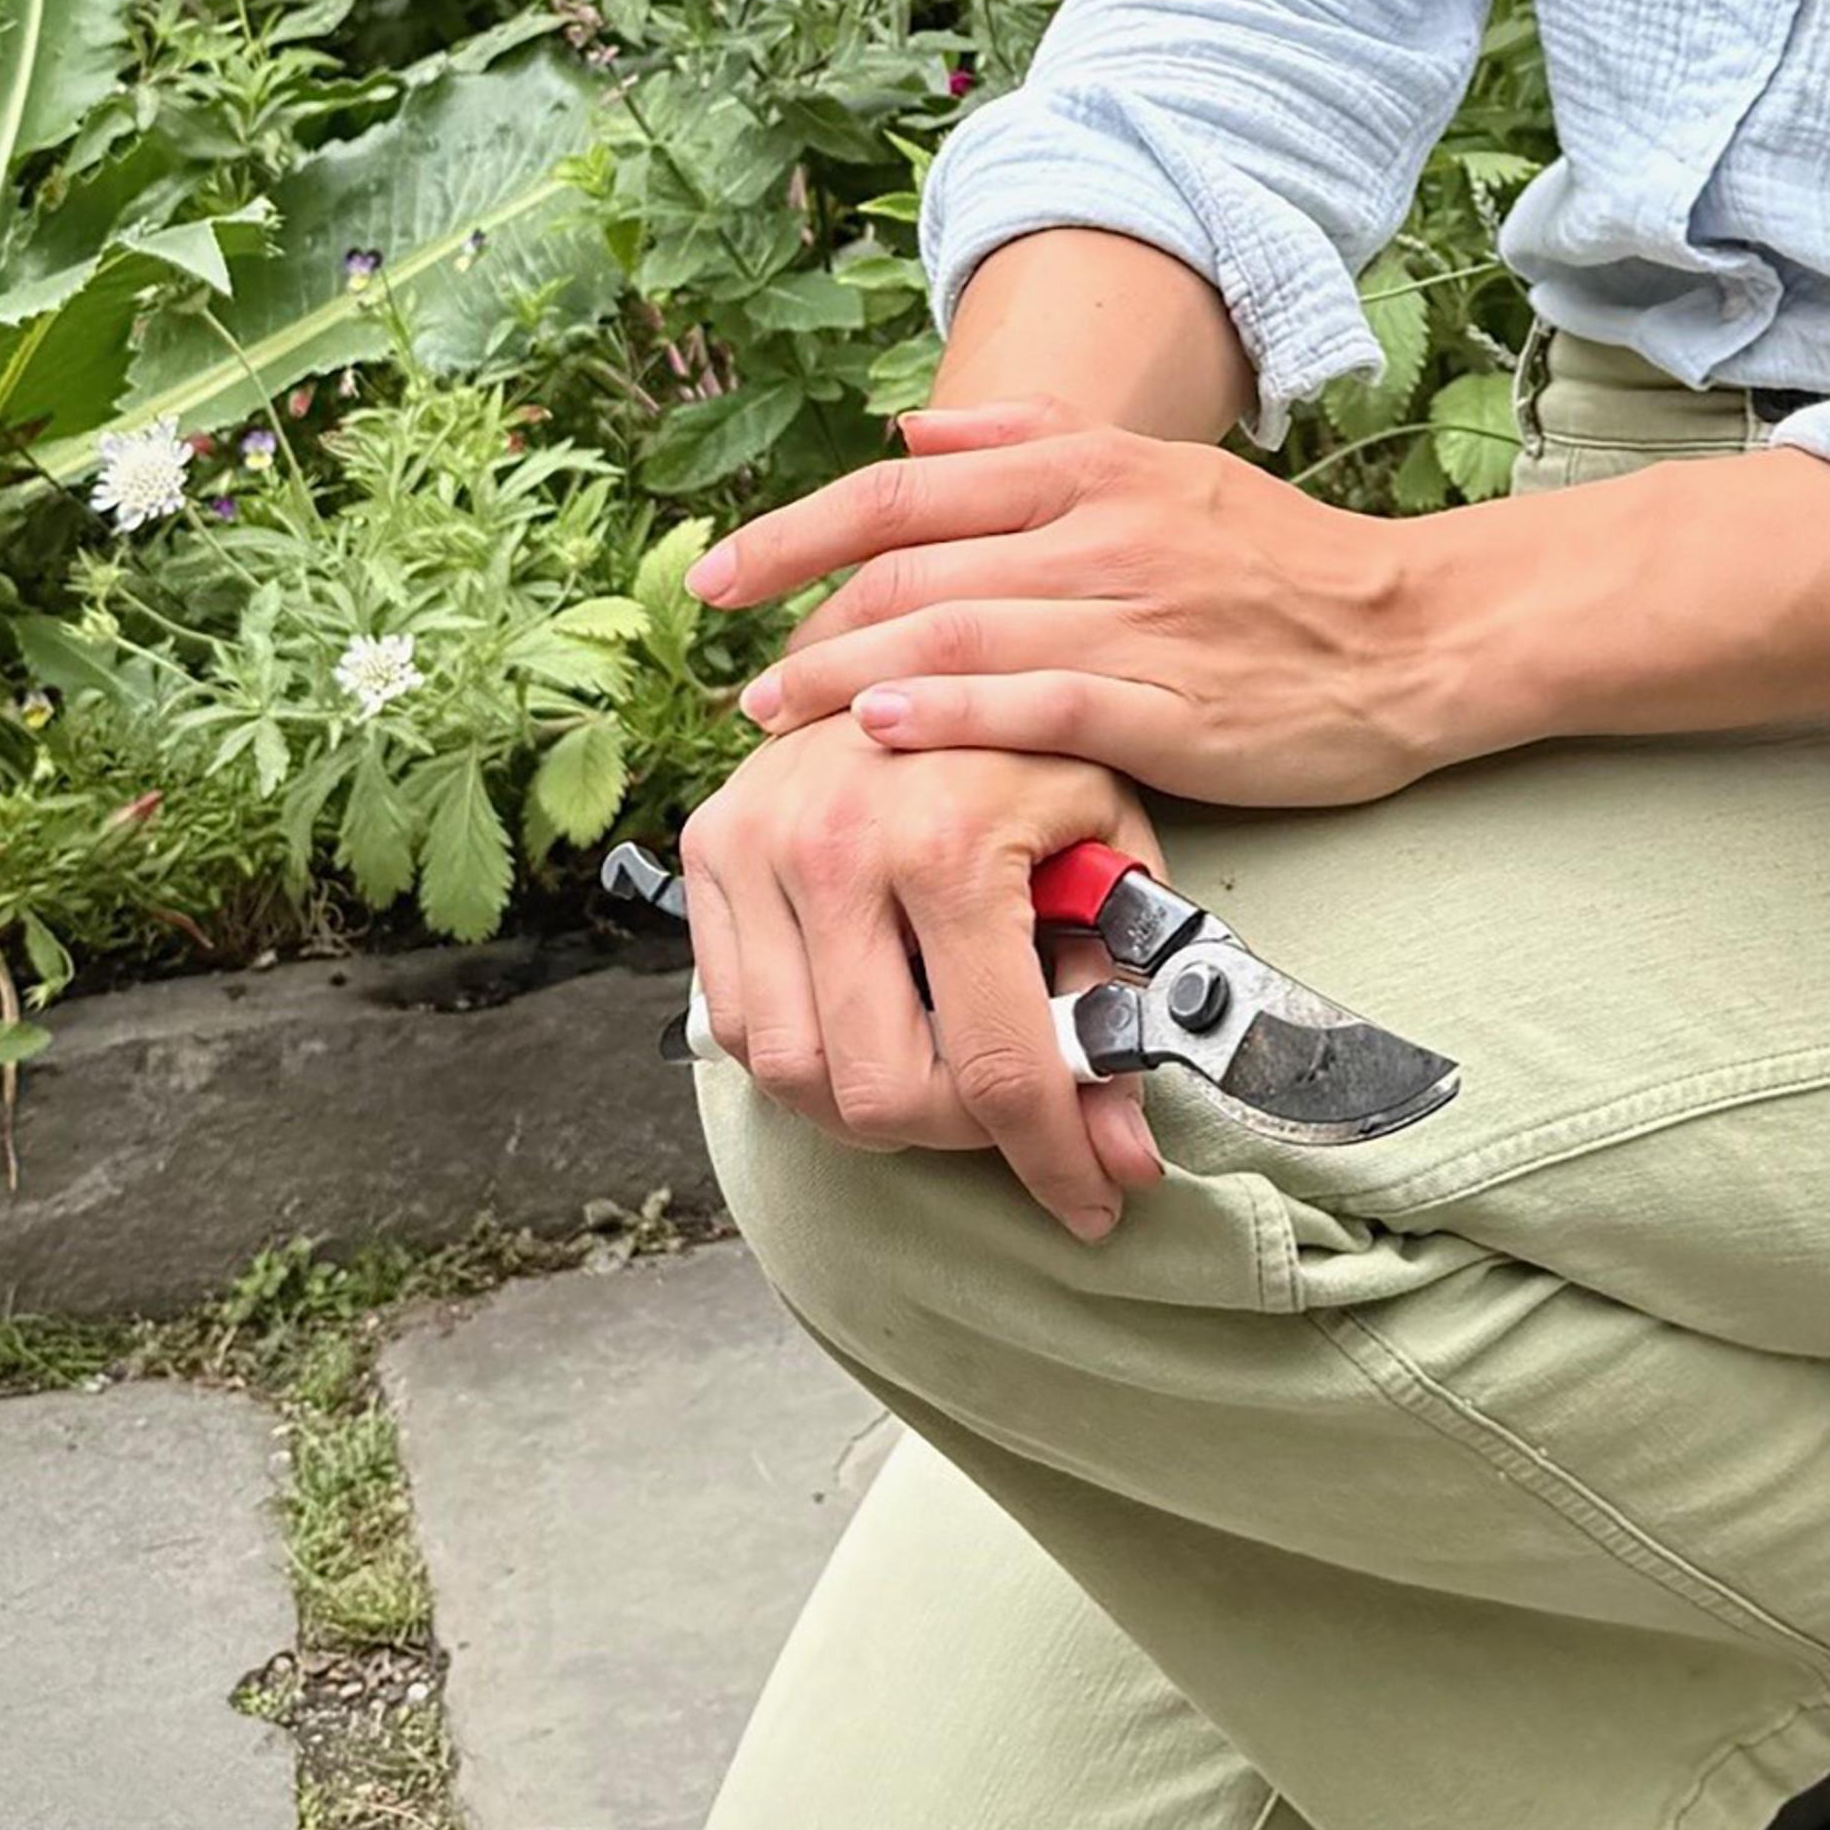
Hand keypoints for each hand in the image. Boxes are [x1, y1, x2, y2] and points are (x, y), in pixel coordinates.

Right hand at [674, 711, 1168, 1240]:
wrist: (923, 631)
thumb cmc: (1031, 736)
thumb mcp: (1108, 833)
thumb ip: (1121, 988)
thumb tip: (1122, 1150)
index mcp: (951, 842)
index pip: (1000, 1065)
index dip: (1054, 1157)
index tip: (1095, 1198)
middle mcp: (836, 846)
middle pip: (883, 1096)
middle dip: (964, 1134)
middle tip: (1013, 1114)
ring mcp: (757, 848)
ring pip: (795, 1078)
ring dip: (874, 1103)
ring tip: (944, 1066)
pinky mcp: (707, 849)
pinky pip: (738, 1025)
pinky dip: (804, 1056)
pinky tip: (869, 1020)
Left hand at [698, 397, 1450, 806]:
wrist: (1415, 635)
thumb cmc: (1283, 562)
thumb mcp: (1163, 470)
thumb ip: (1032, 445)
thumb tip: (910, 425)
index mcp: (1094, 470)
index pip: (906, 487)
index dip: (795, 532)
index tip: (715, 577)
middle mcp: (1105, 531)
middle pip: (914, 564)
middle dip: (806, 621)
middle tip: (742, 678)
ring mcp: (1139, 617)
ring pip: (959, 631)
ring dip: (848, 674)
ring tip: (776, 716)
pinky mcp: (1172, 706)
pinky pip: (1039, 704)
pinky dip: (952, 714)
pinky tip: (883, 732)